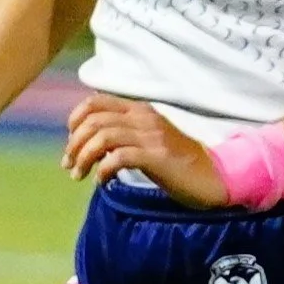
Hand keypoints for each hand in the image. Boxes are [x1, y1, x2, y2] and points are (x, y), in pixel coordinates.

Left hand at [63, 95, 229, 206]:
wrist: (214, 177)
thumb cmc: (180, 161)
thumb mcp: (151, 137)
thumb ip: (126, 131)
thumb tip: (92, 138)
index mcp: (141, 110)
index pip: (96, 102)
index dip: (75, 119)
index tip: (71, 141)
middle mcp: (144, 118)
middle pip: (93, 121)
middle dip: (74, 144)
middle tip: (68, 164)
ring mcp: (152, 137)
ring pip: (102, 137)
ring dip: (83, 158)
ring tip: (79, 175)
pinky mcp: (157, 157)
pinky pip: (119, 157)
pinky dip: (103, 169)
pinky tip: (102, 181)